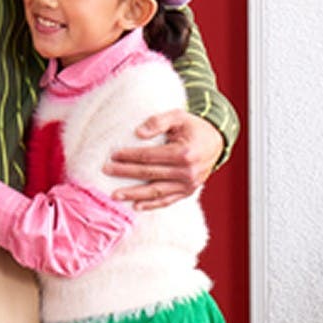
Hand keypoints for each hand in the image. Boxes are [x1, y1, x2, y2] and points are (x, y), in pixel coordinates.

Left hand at [105, 113, 223, 209]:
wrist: (216, 143)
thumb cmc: (193, 128)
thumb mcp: (179, 116)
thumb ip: (159, 121)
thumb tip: (138, 133)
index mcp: (184, 153)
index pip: (150, 156)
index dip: (130, 156)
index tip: (113, 155)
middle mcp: (187, 172)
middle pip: (149, 174)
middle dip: (125, 173)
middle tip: (106, 170)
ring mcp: (188, 185)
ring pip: (156, 192)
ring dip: (134, 194)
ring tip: (114, 195)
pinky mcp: (188, 192)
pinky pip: (167, 201)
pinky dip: (151, 205)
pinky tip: (135, 206)